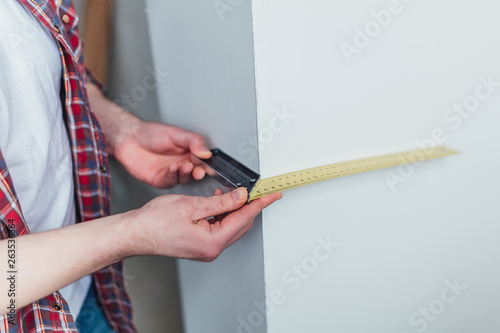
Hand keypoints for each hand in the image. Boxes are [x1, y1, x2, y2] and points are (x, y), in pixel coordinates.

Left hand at [86, 83, 211, 187]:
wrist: (129, 139)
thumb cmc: (150, 134)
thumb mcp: (176, 133)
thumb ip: (193, 141)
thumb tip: (207, 152)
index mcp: (189, 152)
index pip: (204, 161)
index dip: (208, 164)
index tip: (211, 165)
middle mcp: (182, 163)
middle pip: (196, 172)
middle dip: (199, 172)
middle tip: (199, 170)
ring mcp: (172, 173)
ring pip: (185, 178)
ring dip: (186, 173)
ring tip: (184, 166)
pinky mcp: (161, 180)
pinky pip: (171, 181)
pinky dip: (173, 175)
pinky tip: (172, 168)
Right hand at [128, 188, 281, 260]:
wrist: (135, 233)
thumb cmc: (155, 221)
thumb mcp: (192, 205)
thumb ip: (221, 202)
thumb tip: (242, 196)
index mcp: (212, 242)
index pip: (244, 218)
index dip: (260, 203)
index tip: (272, 194)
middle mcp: (211, 249)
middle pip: (240, 224)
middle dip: (249, 205)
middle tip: (257, 189)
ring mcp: (206, 249)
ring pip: (231, 226)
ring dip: (234, 208)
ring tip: (234, 192)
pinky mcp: (200, 245)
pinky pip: (219, 228)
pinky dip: (223, 214)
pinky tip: (218, 201)